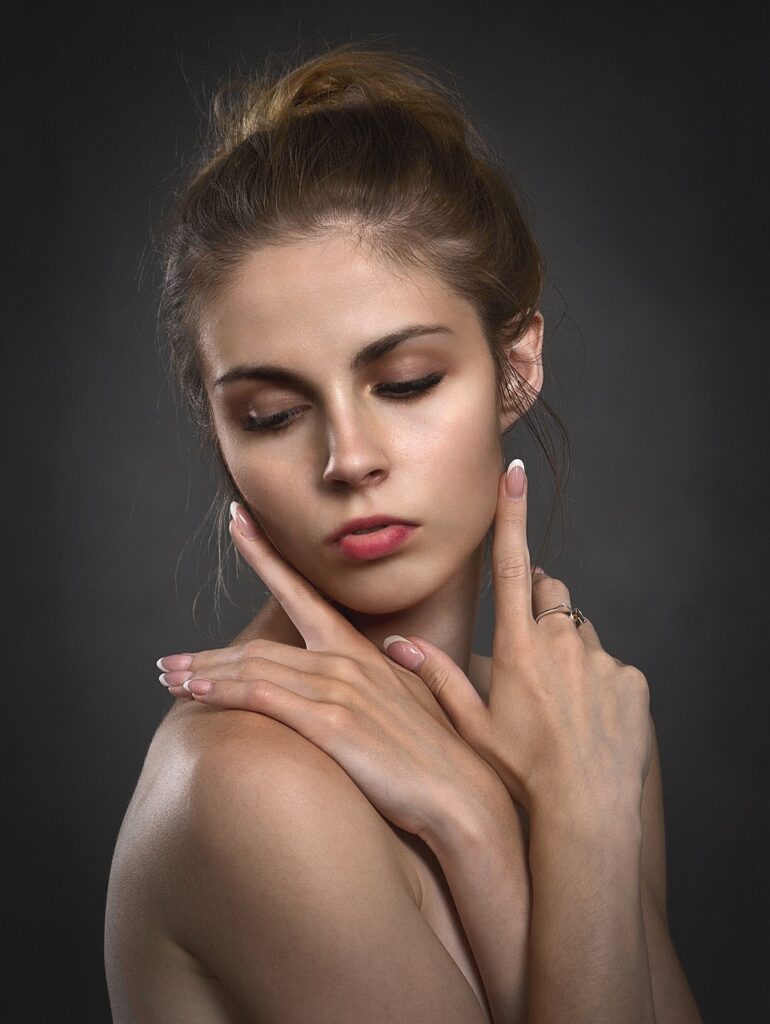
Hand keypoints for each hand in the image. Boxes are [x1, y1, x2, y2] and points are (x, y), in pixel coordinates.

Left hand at [156, 503, 507, 842]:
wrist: (463, 795)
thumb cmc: (442, 753)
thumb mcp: (423, 696)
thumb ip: (411, 663)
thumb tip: (399, 644)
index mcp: (362, 651)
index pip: (303, 593)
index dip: (265, 554)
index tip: (236, 520)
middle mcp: (346, 661)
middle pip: (259, 648)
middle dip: (208, 655)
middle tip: (168, 662)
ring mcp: (339, 690)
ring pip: (253, 670)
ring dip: (203, 675)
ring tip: (168, 681)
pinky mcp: (332, 724)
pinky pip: (263, 698)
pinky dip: (223, 691)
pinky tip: (194, 694)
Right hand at [384, 460, 653, 816]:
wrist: (585, 809)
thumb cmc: (521, 770)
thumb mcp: (472, 725)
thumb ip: (438, 676)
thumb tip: (397, 644)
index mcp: (519, 646)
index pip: (512, 565)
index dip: (511, 516)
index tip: (514, 474)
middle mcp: (562, 641)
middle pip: (551, 591)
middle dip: (540, 601)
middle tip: (530, 650)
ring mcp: (601, 658)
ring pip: (581, 631)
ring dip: (568, 648)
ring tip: (560, 699)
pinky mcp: (631, 679)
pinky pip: (612, 665)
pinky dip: (599, 681)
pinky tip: (588, 718)